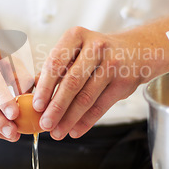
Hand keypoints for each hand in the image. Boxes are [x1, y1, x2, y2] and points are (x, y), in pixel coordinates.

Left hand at [33, 26, 150, 139]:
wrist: (136, 51)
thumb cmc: (97, 53)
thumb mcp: (75, 51)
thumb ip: (55, 68)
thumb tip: (33, 90)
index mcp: (76, 36)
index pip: (55, 63)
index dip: (44, 87)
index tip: (36, 105)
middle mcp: (95, 47)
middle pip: (71, 82)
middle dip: (56, 107)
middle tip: (45, 124)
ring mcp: (112, 63)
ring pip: (86, 97)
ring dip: (69, 118)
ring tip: (58, 132)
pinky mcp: (124, 81)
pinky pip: (101, 106)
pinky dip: (86, 121)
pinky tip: (75, 130)